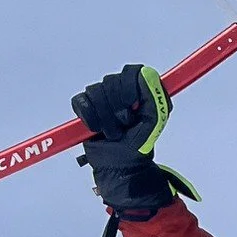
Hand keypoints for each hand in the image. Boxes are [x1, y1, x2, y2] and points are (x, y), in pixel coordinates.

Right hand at [72, 65, 197, 219]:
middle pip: (111, 81)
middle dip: (119, 110)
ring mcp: (99, 96)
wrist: (118, 164)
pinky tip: (97, 129)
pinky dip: (90, 119)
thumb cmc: (138, 143)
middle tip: (125, 126)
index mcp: (138, 89)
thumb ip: (154, 95)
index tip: (134, 106)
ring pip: (96, 92)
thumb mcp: (154, 120)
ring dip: (106, 119)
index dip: (130, 88)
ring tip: (113, 132)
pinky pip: (82, 102)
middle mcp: (119, 89)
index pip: (132, 72)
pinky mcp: (83, 105)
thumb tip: (147, 75)